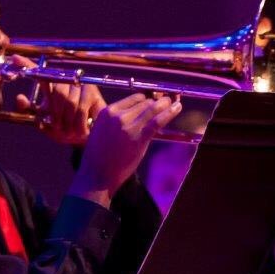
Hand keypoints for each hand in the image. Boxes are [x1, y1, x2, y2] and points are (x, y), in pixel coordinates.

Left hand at [12, 55, 104, 145]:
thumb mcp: (44, 122)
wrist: (85, 138)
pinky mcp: (91, 89)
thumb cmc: (64, 129)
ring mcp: (78, 83)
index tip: (15, 59)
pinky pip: (81, 107)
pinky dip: (79, 122)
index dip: (27, 65)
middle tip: (59, 127)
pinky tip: (81, 130)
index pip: (38, 72)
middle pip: (57, 92)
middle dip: (57, 114)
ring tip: (70, 131)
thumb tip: (19, 98)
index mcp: (49, 87)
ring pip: (69, 101)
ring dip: (68, 121)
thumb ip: (31, 111)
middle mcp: (63, 81)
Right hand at [68, 93, 182, 207]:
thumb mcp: (103, 131)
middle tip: (167, 101)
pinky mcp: (140, 136)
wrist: (97, 175)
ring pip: (152, 108)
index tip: (153, 102)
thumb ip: (117, 122)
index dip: (146, 100)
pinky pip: (157, 120)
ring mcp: (129, 124)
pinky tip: (177, 108)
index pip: (133, 98)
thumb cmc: (98, 157)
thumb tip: (136, 117)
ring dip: (165, 104)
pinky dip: (169, 112)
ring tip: (175, 103)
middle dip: (157, 102)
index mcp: (107, 112)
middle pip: (144, 102)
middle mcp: (118, 115)